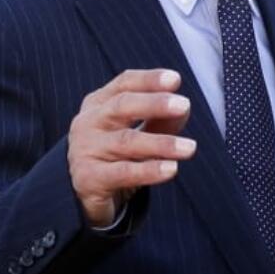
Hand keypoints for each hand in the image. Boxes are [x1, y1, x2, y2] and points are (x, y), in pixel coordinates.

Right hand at [68, 69, 195, 227]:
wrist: (85, 193)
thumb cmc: (117, 155)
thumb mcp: (138, 132)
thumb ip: (160, 119)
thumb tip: (184, 108)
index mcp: (100, 103)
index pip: (125, 83)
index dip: (149, 80)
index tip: (175, 79)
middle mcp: (89, 122)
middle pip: (122, 105)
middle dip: (154, 104)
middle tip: (183, 105)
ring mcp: (85, 149)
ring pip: (126, 141)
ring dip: (161, 143)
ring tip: (189, 147)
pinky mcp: (88, 178)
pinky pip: (123, 172)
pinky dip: (148, 170)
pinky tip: (171, 169)